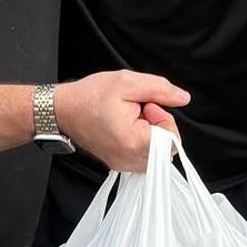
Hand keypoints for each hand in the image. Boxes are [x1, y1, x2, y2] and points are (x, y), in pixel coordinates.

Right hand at [54, 70, 188, 171]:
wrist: (63, 109)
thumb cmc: (91, 95)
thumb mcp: (128, 82)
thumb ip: (160, 89)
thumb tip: (183, 98)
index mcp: (132, 142)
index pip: (171, 141)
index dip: (165, 119)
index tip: (149, 106)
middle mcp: (127, 160)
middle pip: (166, 149)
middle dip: (159, 125)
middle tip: (141, 109)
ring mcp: (122, 164)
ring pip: (155, 153)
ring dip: (151, 133)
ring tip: (133, 117)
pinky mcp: (118, 163)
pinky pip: (143, 156)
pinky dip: (142, 140)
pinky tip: (128, 125)